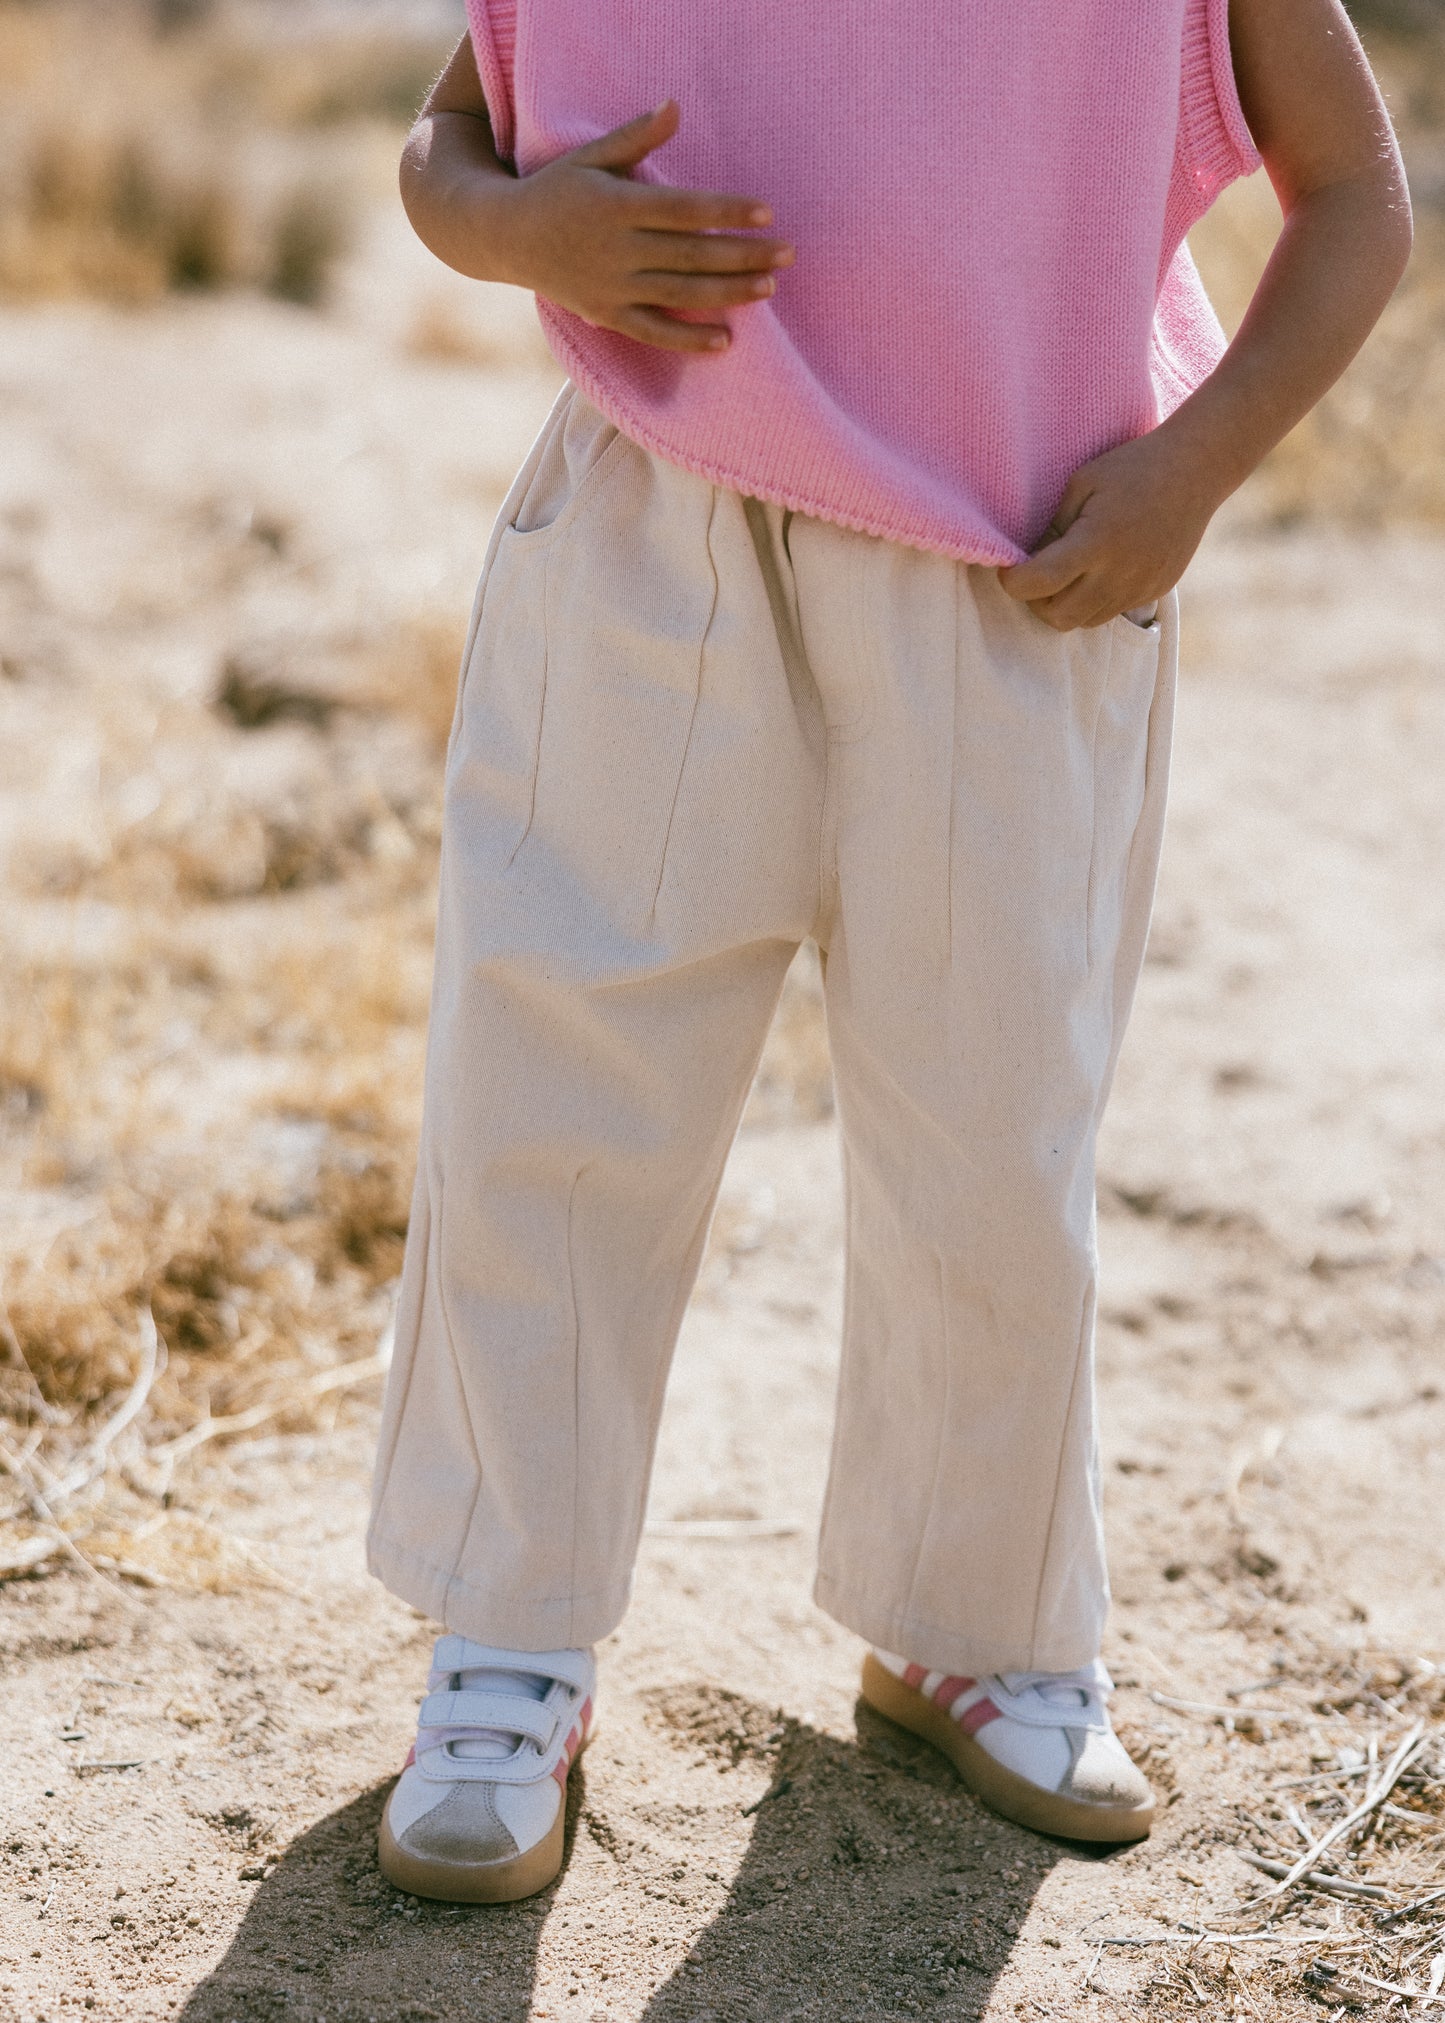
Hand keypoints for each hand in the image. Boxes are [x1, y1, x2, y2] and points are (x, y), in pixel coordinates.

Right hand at [496, 101, 793, 353]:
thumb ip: (635, 137)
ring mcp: (613, 287)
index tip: (766, 213)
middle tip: (787, 254)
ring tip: (769, 287)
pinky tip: (726, 341)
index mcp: (617, 206)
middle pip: (692, 255)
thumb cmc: (555, 189)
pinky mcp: (607, 315)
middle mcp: (618, 250)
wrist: (505, 238)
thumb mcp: (590, 156)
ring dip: (728, 293)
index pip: (684, 210)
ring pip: (681, 294)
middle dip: (743, 255)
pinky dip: (689, 340)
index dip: (727, 213)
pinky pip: (654, 332)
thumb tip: (675, 107)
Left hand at [996, 427, 1226, 630]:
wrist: (1196, 470)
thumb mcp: (1081, 484)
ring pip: (1083, 622)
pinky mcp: (1154, 591)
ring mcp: (1139, 587)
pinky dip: (1093, 601)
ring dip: (1064, 605)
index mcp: (1096, 542)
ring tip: (1066, 574)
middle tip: (1035, 575)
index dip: (1012, 582)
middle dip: (1036, 601)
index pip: (1037, 583)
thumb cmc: (1133, 468)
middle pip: (1057, 617)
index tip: (1009, 568)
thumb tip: (1029, 558)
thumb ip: (1052, 526)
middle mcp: (1118, 573)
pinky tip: (1097, 571)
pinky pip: (1110, 612)